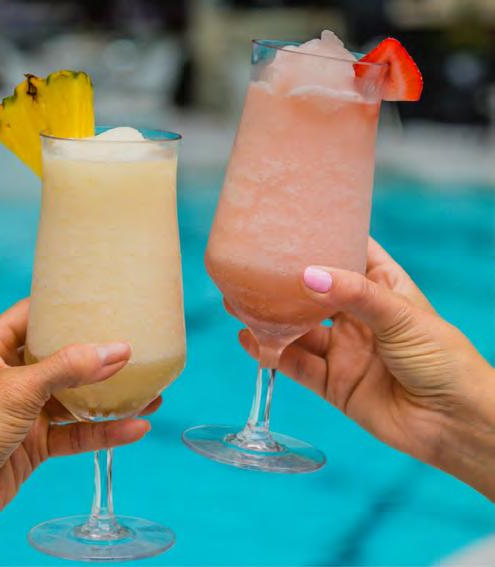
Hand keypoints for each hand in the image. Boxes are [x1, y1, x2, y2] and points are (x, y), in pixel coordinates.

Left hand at [0, 299, 160, 550]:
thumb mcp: (18, 388)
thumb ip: (69, 368)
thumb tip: (119, 351)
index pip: (32, 316)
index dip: (64, 306)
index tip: (101, 300)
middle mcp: (7, 376)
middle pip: (61, 358)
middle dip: (99, 358)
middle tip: (134, 349)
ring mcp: (22, 411)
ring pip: (74, 399)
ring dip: (109, 399)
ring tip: (149, 395)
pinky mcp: (33, 443)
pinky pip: (74, 433)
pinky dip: (103, 432)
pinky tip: (133, 428)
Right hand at [239, 239, 494, 498]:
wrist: (454, 423)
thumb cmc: (443, 360)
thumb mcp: (401, 316)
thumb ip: (354, 296)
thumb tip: (308, 275)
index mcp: (382, 289)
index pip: (350, 253)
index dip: (325, 236)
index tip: (292, 221)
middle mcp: (358, 317)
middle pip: (314, 292)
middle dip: (283, 282)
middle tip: (250, 268)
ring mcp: (344, 350)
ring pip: (299, 330)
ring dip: (270, 319)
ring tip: (237, 302)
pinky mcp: (334, 383)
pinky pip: (297, 365)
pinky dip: (273, 353)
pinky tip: (250, 339)